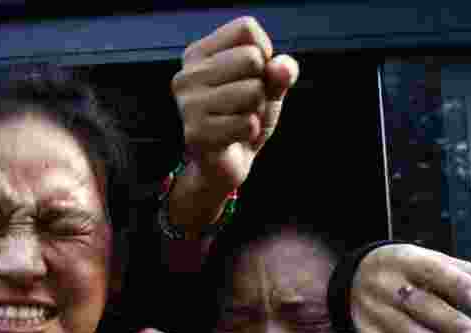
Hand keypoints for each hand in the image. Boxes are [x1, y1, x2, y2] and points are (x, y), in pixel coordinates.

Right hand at [172, 16, 299, 190]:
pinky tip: (234, 137)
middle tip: (245, 106)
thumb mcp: (268, 89)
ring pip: (252, 91)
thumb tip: (283, 65)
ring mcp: (188, 104)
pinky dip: (251, 132)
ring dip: (257, 111)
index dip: (264, 53)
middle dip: (261, 86)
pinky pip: (248, 123)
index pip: (247, 28)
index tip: (252, 76)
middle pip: (252, 58)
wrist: (225, 165)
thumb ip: (280, 73)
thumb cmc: (243, 118)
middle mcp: (187, 75)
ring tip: (239, 120)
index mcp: (199, 54)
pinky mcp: (196, 133)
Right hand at [350, 244, 470, 332]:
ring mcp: (376, 308)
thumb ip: (465, 272)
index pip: (436, 272)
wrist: (355, 271)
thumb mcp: (430, 261)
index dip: (460, 286)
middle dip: (452, 323)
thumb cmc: (405, 268)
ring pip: (405, 328)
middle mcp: (390, 284)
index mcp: (409, 260)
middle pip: (423, 305)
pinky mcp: (365, 328)